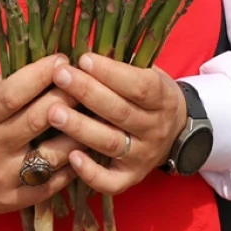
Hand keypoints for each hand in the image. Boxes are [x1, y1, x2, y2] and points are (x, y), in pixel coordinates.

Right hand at [0, 54, 80, 213]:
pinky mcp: (14, 200)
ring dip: (79, 133)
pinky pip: (52, 183)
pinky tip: (84, 149)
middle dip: (66, 96)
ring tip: (95, 117)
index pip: (14, 93)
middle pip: (37, 120)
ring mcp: (3, 177)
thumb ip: (8, 83)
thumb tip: (47, 65)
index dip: (42, 74)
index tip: (63, 60)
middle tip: (86, 83)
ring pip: (52, 155)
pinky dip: (73, 165)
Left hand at [48, 53, 187, 195]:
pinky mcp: (131, 178)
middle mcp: (155, 129)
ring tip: (53, 112)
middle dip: (88, 93)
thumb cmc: (149, 93)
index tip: (83, 58)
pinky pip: (111, 182)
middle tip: (60, 76)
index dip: (111, 73)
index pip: (139, 86)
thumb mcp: (148, 72)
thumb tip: (84, 49)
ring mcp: (144, 156)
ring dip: (81, 128)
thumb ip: (122, 65)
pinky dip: (91, 172)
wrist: (176, 130)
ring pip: (111, 143)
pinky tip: (70, 157)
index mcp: (162, 98)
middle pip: (120, 112)